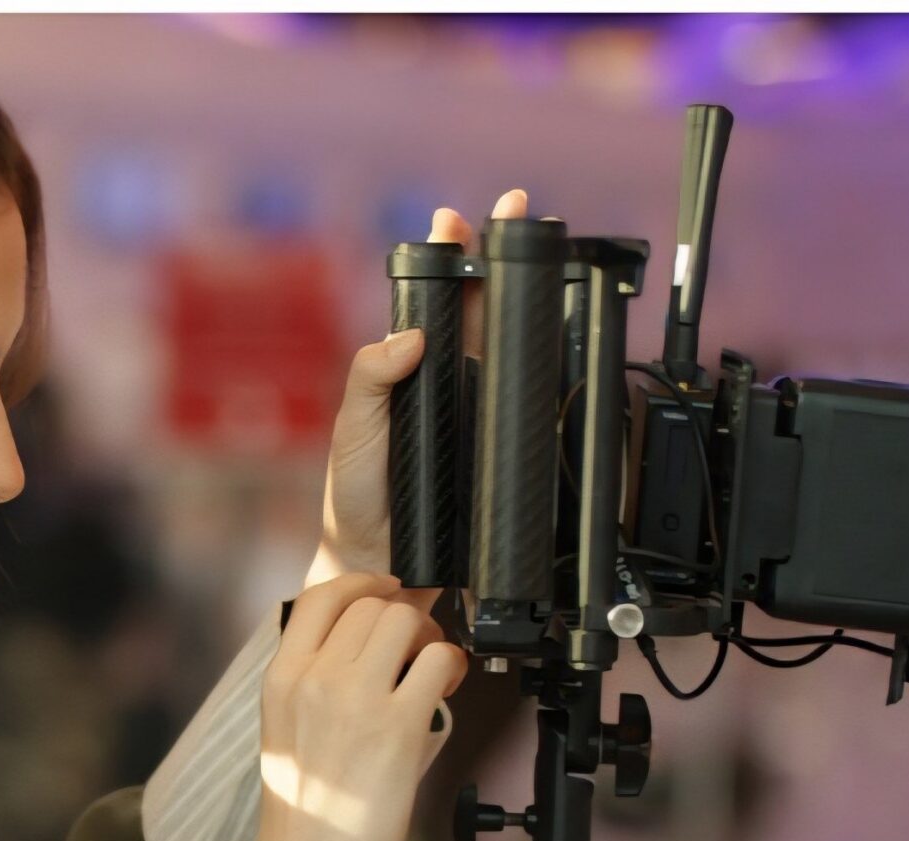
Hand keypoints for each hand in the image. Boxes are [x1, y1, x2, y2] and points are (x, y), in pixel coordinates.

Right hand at [254, 572, 468, 840]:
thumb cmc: (306, 808)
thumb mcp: (286, 728)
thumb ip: (316, 679)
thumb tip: (371, 641)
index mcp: (281, 679)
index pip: (320, 598)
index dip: (361, 582)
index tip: (384, 587)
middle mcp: (314, 679)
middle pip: (371, 605)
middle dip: (403, 616)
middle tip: (417, 646)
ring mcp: (355, 699)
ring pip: (404, 621)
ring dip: (428, 638)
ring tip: (430, 670)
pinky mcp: (398, 725)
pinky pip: (439, 662)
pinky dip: (452, 668)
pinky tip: (447, 689)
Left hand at [310, 188, 530, 589]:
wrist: (378, 562)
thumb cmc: (356, 495)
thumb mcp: (353, 430)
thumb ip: (371, 379)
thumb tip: (409, 336)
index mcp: (408, 370)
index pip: (432, 301)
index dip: (447, 256)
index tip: (456, 218)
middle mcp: (445, 383)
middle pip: (479, 308)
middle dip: (499, 255)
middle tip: (515, 210)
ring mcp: (474, 411)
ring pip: (507, 348)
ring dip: (525, 303)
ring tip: (538, 257)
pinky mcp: (497, 445)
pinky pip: (525, 404)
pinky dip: (544, 375)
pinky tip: (555, 343)